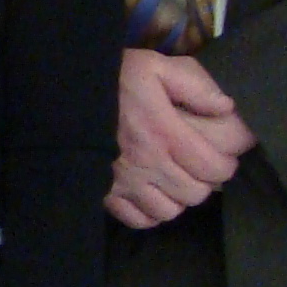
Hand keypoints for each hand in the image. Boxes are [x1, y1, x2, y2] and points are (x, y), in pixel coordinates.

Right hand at [106, 48, 258, 228]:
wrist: (60, 97)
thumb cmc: (110, 80)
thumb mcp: (154, 66)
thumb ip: (194, 85)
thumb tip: (226, 107)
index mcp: (165, 134)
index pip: (214, 168)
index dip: (226, 164)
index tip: (224, 155)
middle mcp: (149, 165)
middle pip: (195, 194)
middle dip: (204, 181)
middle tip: (199, 167)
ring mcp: (126, 184)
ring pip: (169, 211)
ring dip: (177, 198)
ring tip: (175, 181)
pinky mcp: (105, 194)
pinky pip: (138, 220)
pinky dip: (150, 212)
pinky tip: (150, 194)